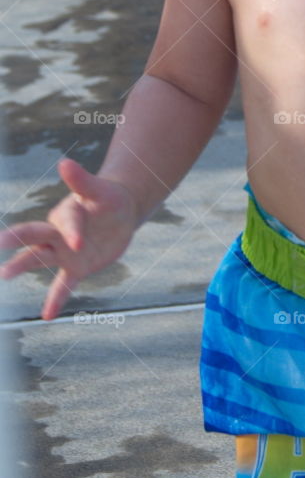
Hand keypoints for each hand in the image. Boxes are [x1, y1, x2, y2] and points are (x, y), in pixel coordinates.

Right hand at [0, 157, 139, 319]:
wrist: (120, 213)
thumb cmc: (109, 198)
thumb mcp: (101, 190)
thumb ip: (83, 181)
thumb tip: (64, 162)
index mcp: (65, 213)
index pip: (65, 223)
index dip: (72, 232)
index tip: (79, 243)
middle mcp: (58, 232)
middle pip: (34, 236)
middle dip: (16, 239)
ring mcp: (64, 252)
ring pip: (39, 258)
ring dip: (22, 265)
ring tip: (3, 273)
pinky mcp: (76, 267)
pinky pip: (62, 285)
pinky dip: (55, 300)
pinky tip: (46, 316)